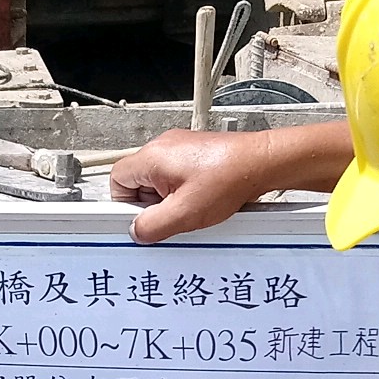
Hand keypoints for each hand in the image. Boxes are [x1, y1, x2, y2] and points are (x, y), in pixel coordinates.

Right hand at [109, 119, 353, 243]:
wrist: (261, 162)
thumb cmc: (229, 179)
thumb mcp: (185, 214)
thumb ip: (153, 226)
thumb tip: (136, 231)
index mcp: (152, 158)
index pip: (117, 182)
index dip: (126, 205)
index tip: (144, 219)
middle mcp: (162, 146)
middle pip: (137, 181)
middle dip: (151, 203)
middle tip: (173, 214)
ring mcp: (179, 146)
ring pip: (158, 180)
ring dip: (169, 197)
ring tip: (192, 206)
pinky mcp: (194, 151)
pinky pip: (176, 174)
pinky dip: (184, 189)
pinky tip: (202, 198)